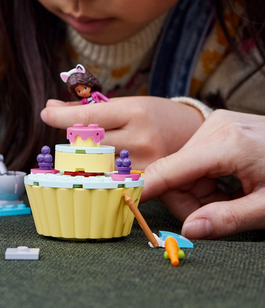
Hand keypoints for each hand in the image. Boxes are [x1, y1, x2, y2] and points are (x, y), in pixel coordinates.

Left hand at [40, 96, 203, 168]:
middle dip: (72, 140)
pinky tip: (97, 167)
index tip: (46, 113)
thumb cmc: (154, 114)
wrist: (193, 132)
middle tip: (70, 136)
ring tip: (86, 150)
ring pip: (97, 165)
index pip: (87, 117)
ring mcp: (145, 163)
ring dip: (83, 159)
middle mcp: (140, 138)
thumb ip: (88, 108)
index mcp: (134, 112)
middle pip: (87, 144)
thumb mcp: (125, 103)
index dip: (60, 116)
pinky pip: (113, 180)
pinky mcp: (149, 182)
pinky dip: (100, 174)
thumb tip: (51, 106)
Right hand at [142, 110, 264, 238]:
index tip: (124, 199)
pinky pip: (196, 155)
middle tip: (212, 215)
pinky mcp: (219, 125)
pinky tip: (226, 182)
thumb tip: (189, 231)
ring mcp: (217, 123)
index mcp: (227, 144)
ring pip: (185, 164)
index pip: (171, 168)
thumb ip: (228, 219)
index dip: (147, 187)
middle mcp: (216, 127)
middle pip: (178, 169)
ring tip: (229, 197)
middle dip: (188, 196)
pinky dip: (204, 175)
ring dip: (197, 187)